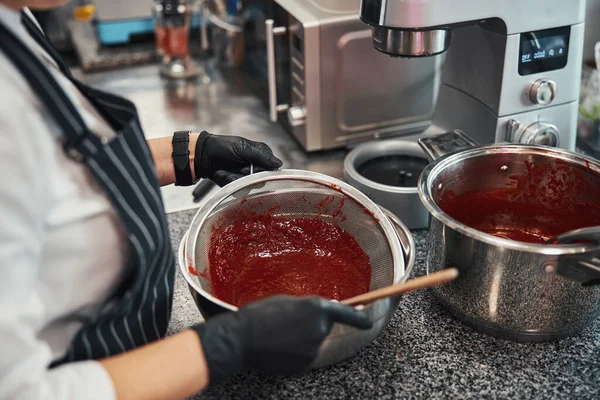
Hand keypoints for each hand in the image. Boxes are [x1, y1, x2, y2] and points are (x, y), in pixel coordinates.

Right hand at [191, 296, 372, 382]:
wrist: (240, 339)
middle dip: (308, 326)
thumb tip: (321, 313)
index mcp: (316, 308)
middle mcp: (319, 329)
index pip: (345, 314)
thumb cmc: (259, 314)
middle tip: (285, 323)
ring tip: (277, 335)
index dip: (358, 318)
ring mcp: (312, 349)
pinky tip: (277, 348)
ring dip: (300, 340)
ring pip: (311, 343)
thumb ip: (308, 307)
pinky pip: (303, 357)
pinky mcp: (303, 365)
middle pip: (322, 328)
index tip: (369, 322)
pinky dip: (293, 354)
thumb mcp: (286, 301)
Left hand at [194, 132, 282, 185]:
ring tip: (224, 170)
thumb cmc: (222, 146)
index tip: (252, 167)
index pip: (271, 169)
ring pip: (247, 186)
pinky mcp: (237, 183)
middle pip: (259, 180)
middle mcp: (255, 166)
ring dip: (233, 178)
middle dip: (244, 175)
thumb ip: (262, 156)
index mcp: (260, 155)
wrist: (203, 155)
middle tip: (237, 166)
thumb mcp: (243, 148)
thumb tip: (279, 164)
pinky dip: (227, 181)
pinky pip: (238, 189)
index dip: (260, 170)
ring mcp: (246, 176)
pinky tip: (221, 173)